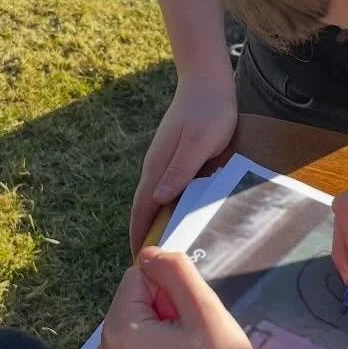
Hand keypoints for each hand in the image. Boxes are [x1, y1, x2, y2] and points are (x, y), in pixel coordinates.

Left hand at [96, 247, 274, 348]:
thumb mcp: (203, 307)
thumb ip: (174, 270)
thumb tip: (148, 251)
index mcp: (117, 333)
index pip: (139, 276)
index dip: (171, 289)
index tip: (192, 318)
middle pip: (136, 298)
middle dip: (167, 307)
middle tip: (196, 338)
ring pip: (141, 319)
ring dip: (168, 325)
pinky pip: (141, 343)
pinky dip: (164, 344)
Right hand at [129, 74, 238, 253]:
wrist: (207, 83)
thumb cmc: (208, 113)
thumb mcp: (199, 144)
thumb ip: (180, 170)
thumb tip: (158, 199)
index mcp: (158, 168)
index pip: (142, 209)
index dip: (138, 236)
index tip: (138, 262)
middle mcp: (155, 168)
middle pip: (143, 208)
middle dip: (143, 235)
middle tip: (150, 265)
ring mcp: (163, 162)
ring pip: (154, 200)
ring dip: (154, 223)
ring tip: (162, 249)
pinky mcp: (174, 158)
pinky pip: (165, 190)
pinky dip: (166, 209)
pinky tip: (177, 218)